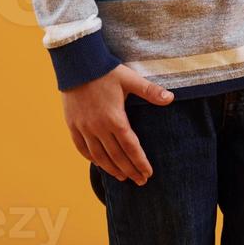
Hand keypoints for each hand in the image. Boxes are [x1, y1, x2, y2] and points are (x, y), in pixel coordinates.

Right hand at [60, 64, 174, 184]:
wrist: (77, 63)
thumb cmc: (106, 70)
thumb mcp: (130, 79)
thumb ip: (150, 91)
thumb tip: (171, 98)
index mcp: (115, 118)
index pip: (130, 147)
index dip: (140, 162)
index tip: (148, 173)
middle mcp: (99, 128)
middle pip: (116, 156)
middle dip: (130, 170)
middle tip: (140, 181)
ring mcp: (84, 128)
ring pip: (99, 156)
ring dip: (112, 169)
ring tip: (122, 177)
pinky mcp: (72, 125)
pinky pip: (82, 148)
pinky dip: (92, 158)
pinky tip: (99, 163)